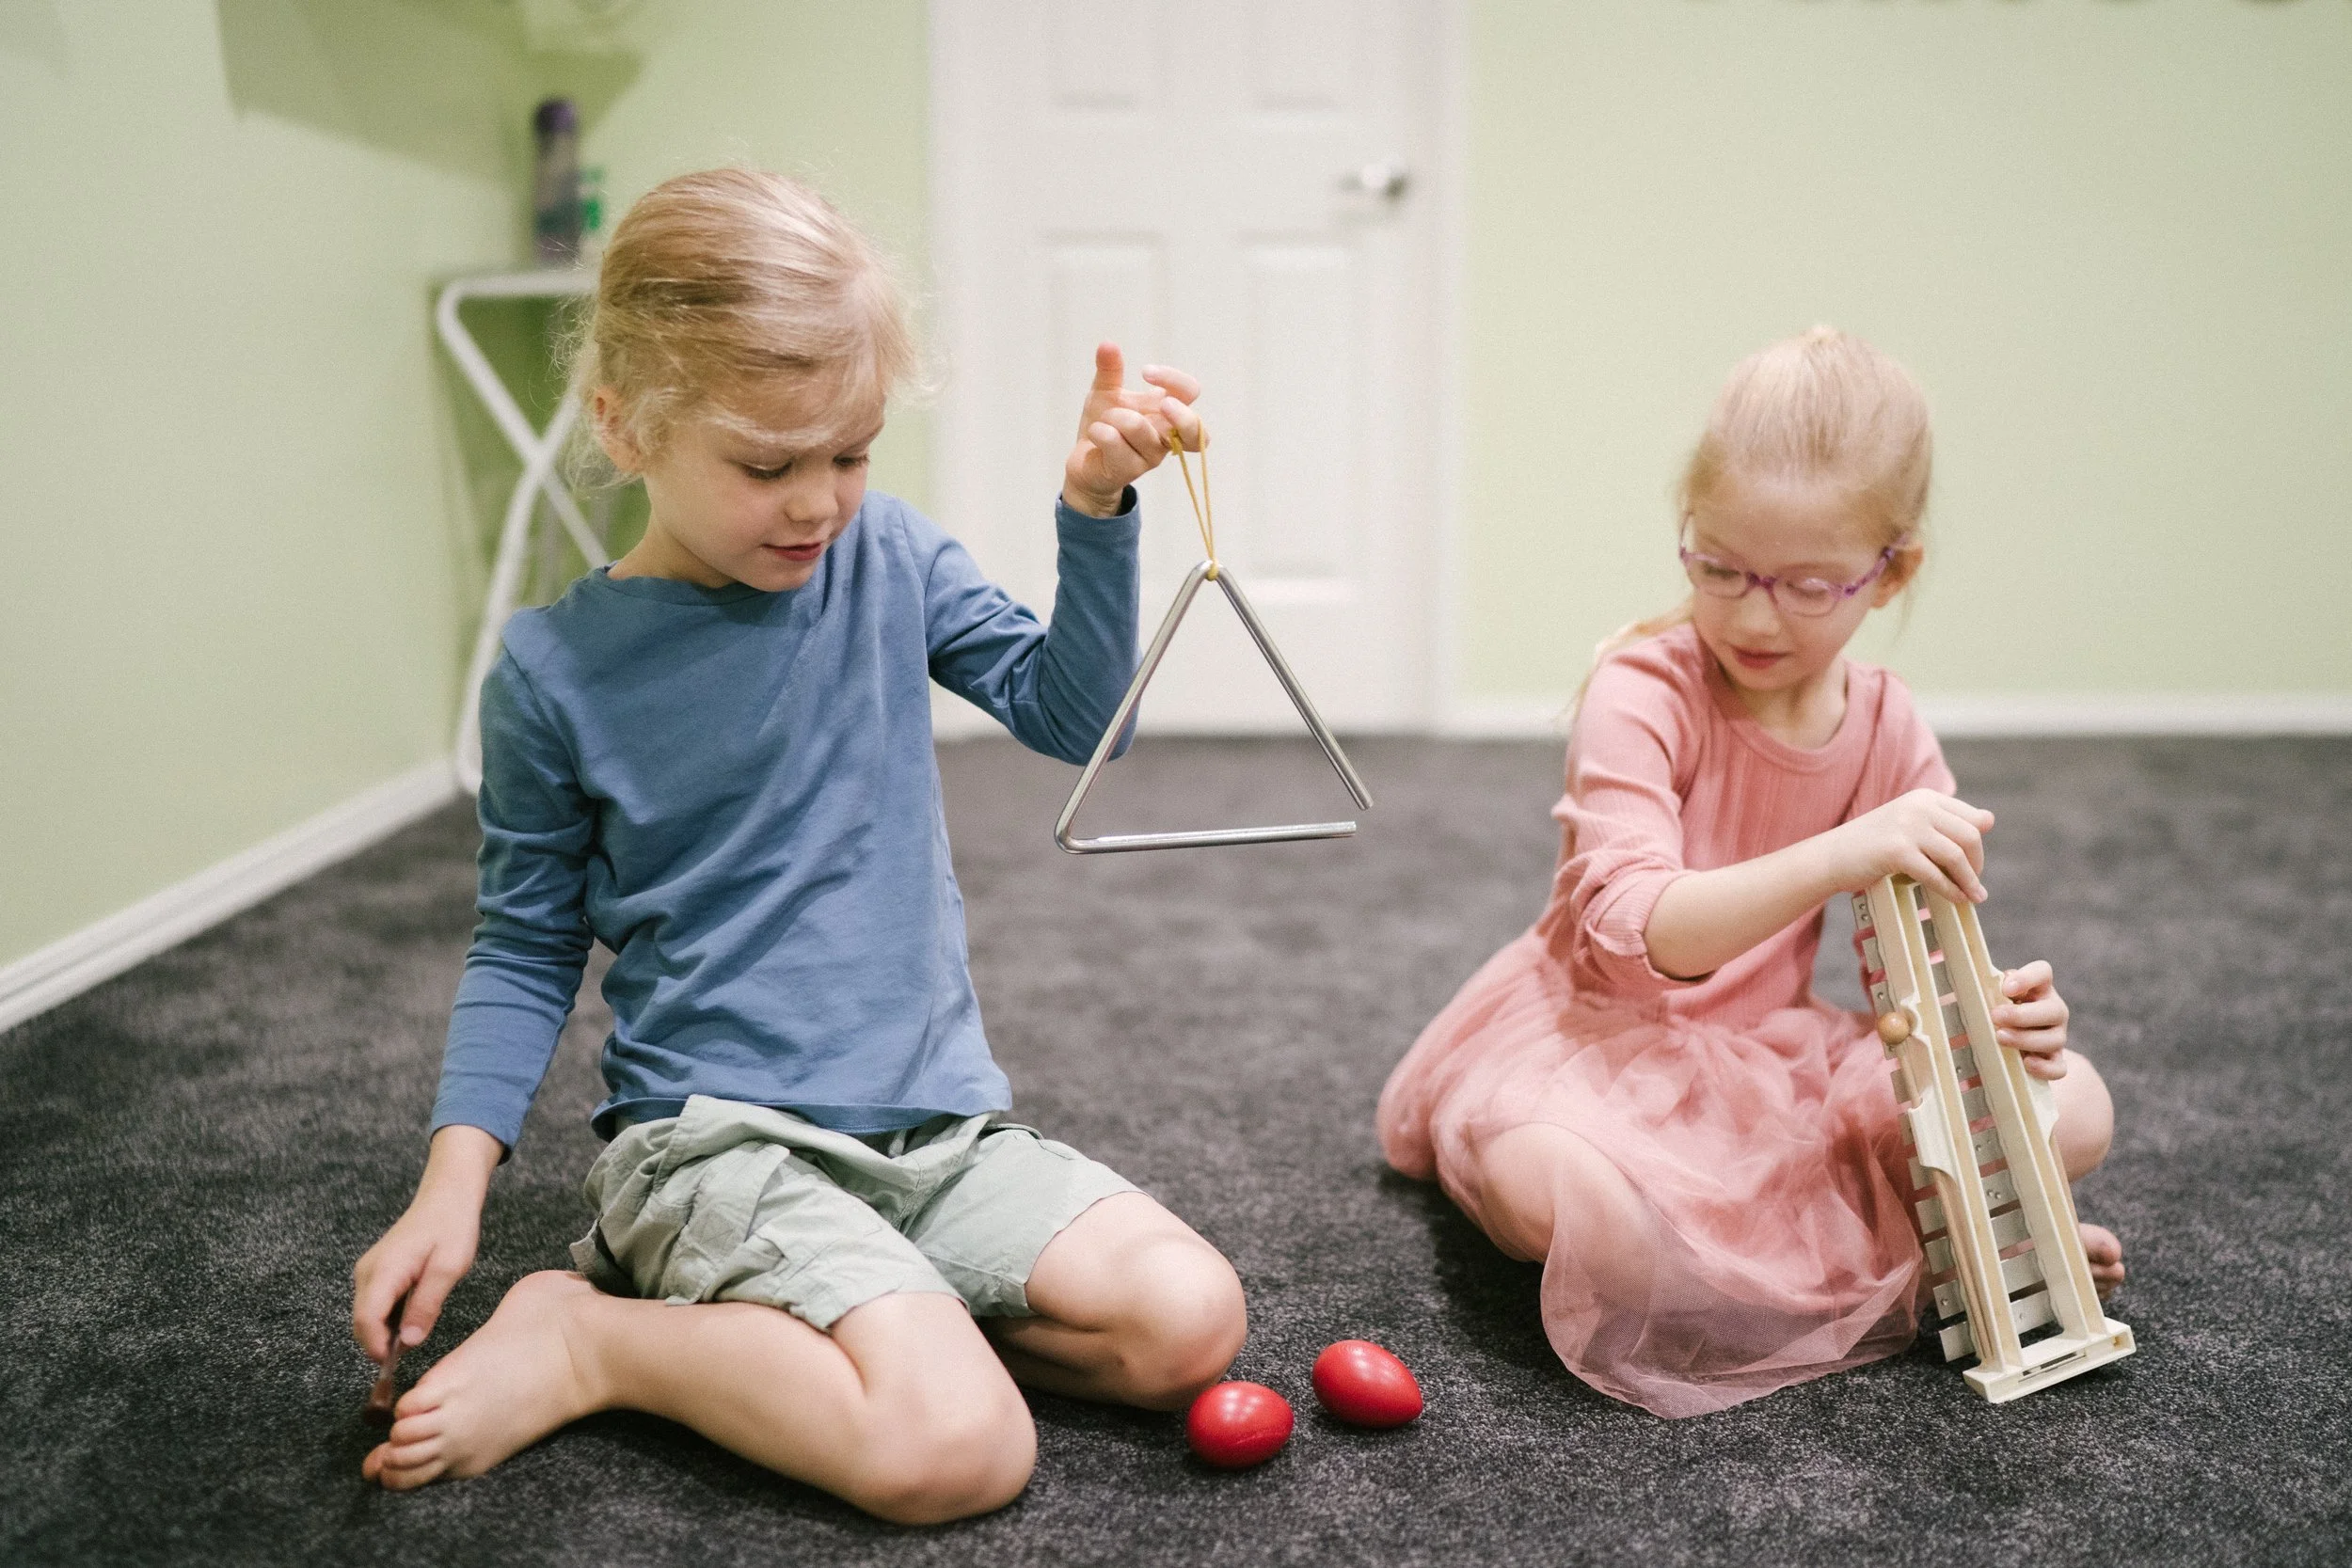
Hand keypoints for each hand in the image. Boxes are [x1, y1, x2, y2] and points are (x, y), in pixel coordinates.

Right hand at [350, 1125, 500, 1363]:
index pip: (367, 1320)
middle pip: (362, 1322)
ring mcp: (369, 1271)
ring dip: (385, 1332)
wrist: (447, 1196)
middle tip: (407, 1357)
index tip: (393, 1364)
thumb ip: (427, 1305)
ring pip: (367, 1315)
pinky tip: (412, 1317)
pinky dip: (388, 1318)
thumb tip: (409, 1342)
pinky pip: (375, 1304)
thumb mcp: (449, 1268)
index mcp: (385, 1270)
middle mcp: (368, 1271)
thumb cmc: (452, 1227)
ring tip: (414, 1334)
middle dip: (379, 1344)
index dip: (376, 1347)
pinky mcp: (375, 1272)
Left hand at [1062, 342, 1204, 516]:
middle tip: (1162, 404)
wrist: (1083, 462)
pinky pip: (1115, 442)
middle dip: (1180, 414)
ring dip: (1113, 416)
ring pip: (1138, 427)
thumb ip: (1110, 370)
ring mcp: (1150, 457)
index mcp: (1165, 412)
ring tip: (1103, 421)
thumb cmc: (1104, 426)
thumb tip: (1108, 343)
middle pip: (1195, 430)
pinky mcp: (1129, 471)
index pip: (1189, 393)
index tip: (1145, 373)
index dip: (1174, 380)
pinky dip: (1099, 431)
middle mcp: (1165, 436)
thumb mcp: (1105, 393)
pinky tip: (1095, 434)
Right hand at [1823, 789, 1995, 906]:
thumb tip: (1989, 819)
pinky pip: (1935, 874)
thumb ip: (1945, 823)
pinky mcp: (1896, 850)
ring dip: (1969, 881)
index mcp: (1925, 797)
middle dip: (1977, 864)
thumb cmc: (1872, 845)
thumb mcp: (1910, 825)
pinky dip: (1950, 890)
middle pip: (1970, 836)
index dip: (1978, 845)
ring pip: (1956, 856)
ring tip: (1974, 897)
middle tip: (1974, 885)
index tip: (1973, 865)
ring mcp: (1907, 826)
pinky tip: (1956, 900)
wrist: (1831, 856)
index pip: (1972, 818)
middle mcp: (1918, 806)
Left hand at [1991, 959, 2070, 1080]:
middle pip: (2054, 1009)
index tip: (2006, 988)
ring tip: (2000, 1038)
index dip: (2028, 978)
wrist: (2013, 1043)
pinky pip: (2059, 1068)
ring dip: (2026, 1039)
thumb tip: (1968, 991)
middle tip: (1995, 1016)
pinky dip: (2044, 1068)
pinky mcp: (2055, 1060)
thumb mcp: (1992, 999)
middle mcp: (2053, 1010)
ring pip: (2055, 1039)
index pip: (2043, 972)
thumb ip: (1987, 992)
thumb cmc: (1998, 1014)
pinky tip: (2025, 1063)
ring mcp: (2057, 1036)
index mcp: (2038, 988)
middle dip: (2023, 1014)